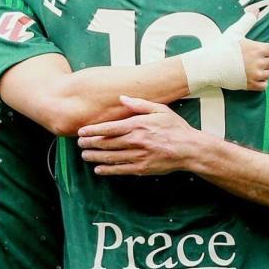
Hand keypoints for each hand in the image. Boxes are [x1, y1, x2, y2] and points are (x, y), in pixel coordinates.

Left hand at [77, 96, 204, 175]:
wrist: (189, 149)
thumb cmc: (174, 128)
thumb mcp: (159, 110)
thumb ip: (139, 104)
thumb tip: (122, 98)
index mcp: (138, 125)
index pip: (109, 128)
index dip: (93, 131)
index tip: (81, 132)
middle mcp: (136, 141)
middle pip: (107, 143)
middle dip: (90, 144)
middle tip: (79, 144)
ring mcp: (139, 156)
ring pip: (111, 157)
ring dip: (95, 157)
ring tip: (85, 156)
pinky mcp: (142, 168)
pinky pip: (121, 170)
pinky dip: (108, 170)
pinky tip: (99, 169)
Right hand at [221, 10, 268, 90]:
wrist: (210, 65)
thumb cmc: (222, 48)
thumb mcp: (235, 31)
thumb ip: (248, 20)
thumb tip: (255, 9)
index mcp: (257, 49)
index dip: (267, 49)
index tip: (260, 50)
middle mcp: (258, 62)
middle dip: (265, 60)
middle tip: (254, 59)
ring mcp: (255, 75)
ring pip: (268, 74)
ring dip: (262, 71)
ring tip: (252, 68)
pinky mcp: (250, 85)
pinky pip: (263, 85)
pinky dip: (260, 82)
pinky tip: (252, 77)